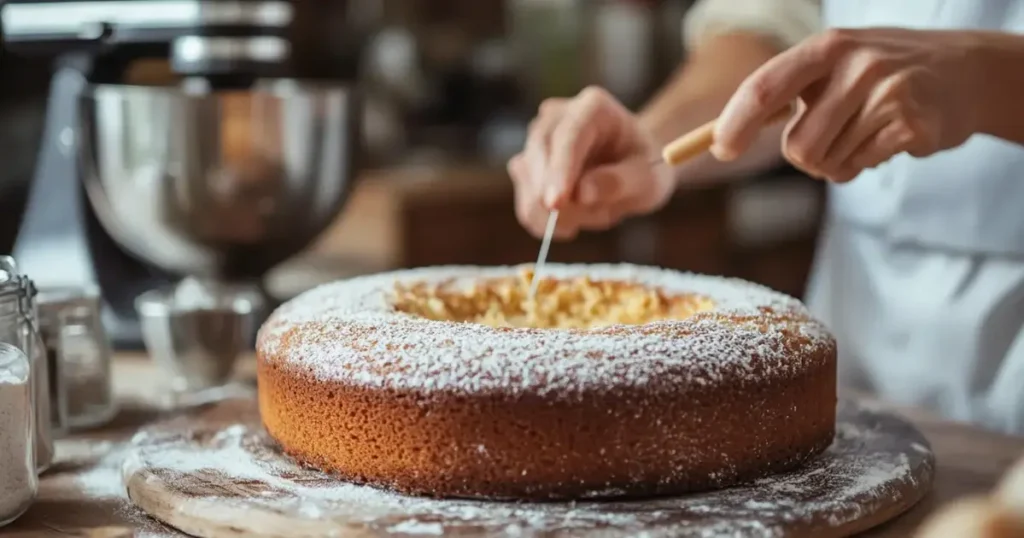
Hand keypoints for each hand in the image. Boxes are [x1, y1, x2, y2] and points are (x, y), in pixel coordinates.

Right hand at [508, 87, 675, 239]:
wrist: (634, 167)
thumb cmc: (646, 167)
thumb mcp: (648, 179)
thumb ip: (618, 183)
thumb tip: (581, 194)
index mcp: (593, 107)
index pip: (568, 136)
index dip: (559, 170)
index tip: (555, 204)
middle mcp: (557, 116)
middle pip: (538, 153)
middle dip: (555, 196)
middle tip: (591, 221)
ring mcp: (537, 140)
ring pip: (529, 184)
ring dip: (562, 214)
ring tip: (599, 210)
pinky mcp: (527, 168)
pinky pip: (526, 205)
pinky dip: (548, 223)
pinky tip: (577, 219)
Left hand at [711, 28, 980, 182]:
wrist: (965, 71)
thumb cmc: (880, 73)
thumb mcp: (833, 65)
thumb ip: (784, 94)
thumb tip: (718, 138)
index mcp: (825, 47)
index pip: (765, 88)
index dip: (736, 123)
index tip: (721, 151)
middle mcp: (855, 64)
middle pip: (797, 147)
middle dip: (807, 156)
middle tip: (834, 136)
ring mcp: (887, 92)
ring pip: (827, 163)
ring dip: (838, 162)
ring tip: (865, 132)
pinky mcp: (912, 123)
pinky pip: (860, 166)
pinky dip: (866, 162)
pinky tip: (889, 136)